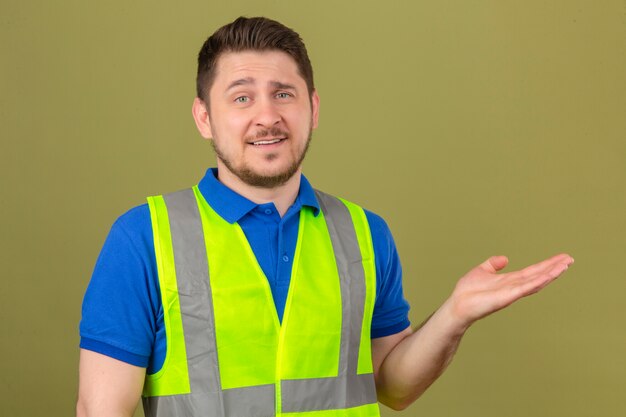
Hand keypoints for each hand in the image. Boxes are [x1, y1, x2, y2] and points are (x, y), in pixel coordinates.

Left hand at [444, 253, 573, 330]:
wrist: (458, 304)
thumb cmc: (468, 291)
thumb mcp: (482, 271)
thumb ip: (493, 264)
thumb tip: (504, 258)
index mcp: (510, 280)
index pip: (533, 271)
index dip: (547, 264)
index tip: (562, 258)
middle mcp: (515, 286)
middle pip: (539, 275)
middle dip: (554, 268)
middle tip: (570, 259)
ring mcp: (513, 292)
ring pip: (536, 281)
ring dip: (551, 273)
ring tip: (565, 265)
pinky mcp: (508, 296)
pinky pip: (526, 288)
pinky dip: (539, 281)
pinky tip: (549, 275)